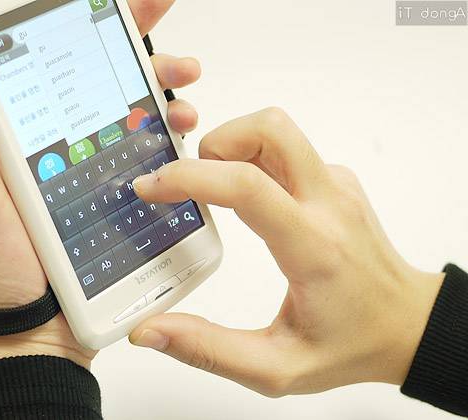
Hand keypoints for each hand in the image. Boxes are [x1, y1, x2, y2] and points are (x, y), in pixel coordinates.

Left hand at [0, 0, 200, 370]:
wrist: (34, 326)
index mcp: (25, 132)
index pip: (58, 61)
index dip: (94, 26)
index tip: (127, 5)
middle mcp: (63, 144)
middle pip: (108, 84)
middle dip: (146, 60)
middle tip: (178, 62)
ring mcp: (95, 172)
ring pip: (137, 121)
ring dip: (167, 104)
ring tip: (185, 111)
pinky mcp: (120, 199)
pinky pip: (152, 164)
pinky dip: (173, 150)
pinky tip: (183, 148)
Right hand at [130, 108, 444, 395]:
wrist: (408, 324)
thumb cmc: (352, 344)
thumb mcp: (277, 368)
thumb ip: (210, 350)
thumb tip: (151, 331)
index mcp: (313, 247)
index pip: (247, 187)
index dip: (189, 177)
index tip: (153, 187)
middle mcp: (329, 204)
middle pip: (270, 129)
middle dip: (217, 141)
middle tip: (193, 180)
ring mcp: (336, 187)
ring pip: (279, 130)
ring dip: (234, 146)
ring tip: (213, 188)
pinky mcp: (335, 183)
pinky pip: (288, 150)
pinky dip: (254, 159)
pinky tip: (245, 198)